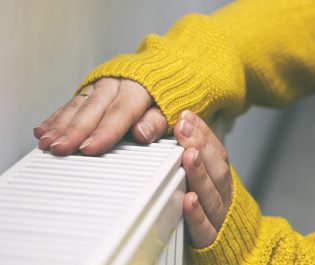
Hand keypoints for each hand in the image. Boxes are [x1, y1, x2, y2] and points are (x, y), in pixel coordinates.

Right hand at [34, 78, 167, 154]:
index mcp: (139, 87)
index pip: (121, 112)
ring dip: (60, 124)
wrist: (162, 65)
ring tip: (47, 142)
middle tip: (60, 148)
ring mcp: (100, 83)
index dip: (105, 131)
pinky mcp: (90, 87)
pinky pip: (72, 102)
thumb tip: (141, 134)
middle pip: (94, 108)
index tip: (90, 148)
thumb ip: (157, 121)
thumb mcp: (171, 107)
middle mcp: (116, 83)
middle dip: (75, 130)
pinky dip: (57, 116)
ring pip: (78, 104)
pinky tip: (44, 128)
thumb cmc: (166, 92)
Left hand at [174, 110, 232, 247]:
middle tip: (182, 128)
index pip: (217, 152)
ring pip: (211, 194)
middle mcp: (223, 194)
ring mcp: (218, 217)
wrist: (240, 247)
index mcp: (223, 178)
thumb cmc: (217, 208)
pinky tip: (188, 200)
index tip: (186, 117)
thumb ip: (201, 159)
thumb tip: (183, 128)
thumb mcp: (213, 181)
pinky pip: (204, 227)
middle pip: (216, 169)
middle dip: (199, 146)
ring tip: (188, 155)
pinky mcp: (209, 239)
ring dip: (199, 173)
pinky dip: (196, 214)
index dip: (203, 133)